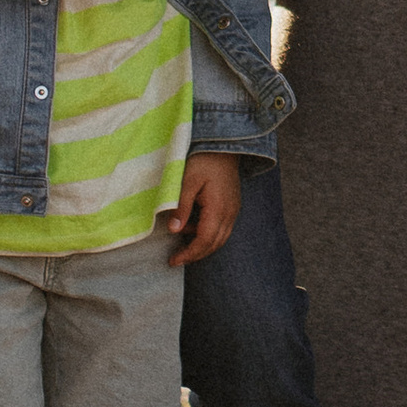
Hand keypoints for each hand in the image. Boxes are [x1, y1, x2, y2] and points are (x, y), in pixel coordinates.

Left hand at [166, 152, 239, 266]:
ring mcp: (233, 210)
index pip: (205, 240)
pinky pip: (222, 229)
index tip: (173, 260)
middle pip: (214, 244)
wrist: (223, 146)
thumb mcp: (187, 181)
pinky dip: (207, 234)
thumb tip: (174, 230)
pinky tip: (192, 227)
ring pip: (220, 238)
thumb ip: (181, 206)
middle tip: (176, 259)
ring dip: (202, 245)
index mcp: (219, 208)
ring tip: (182, 242)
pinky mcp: (232, 206)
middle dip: (195, 254)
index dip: (189, 253)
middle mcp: (230, 213)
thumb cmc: (204, 161)